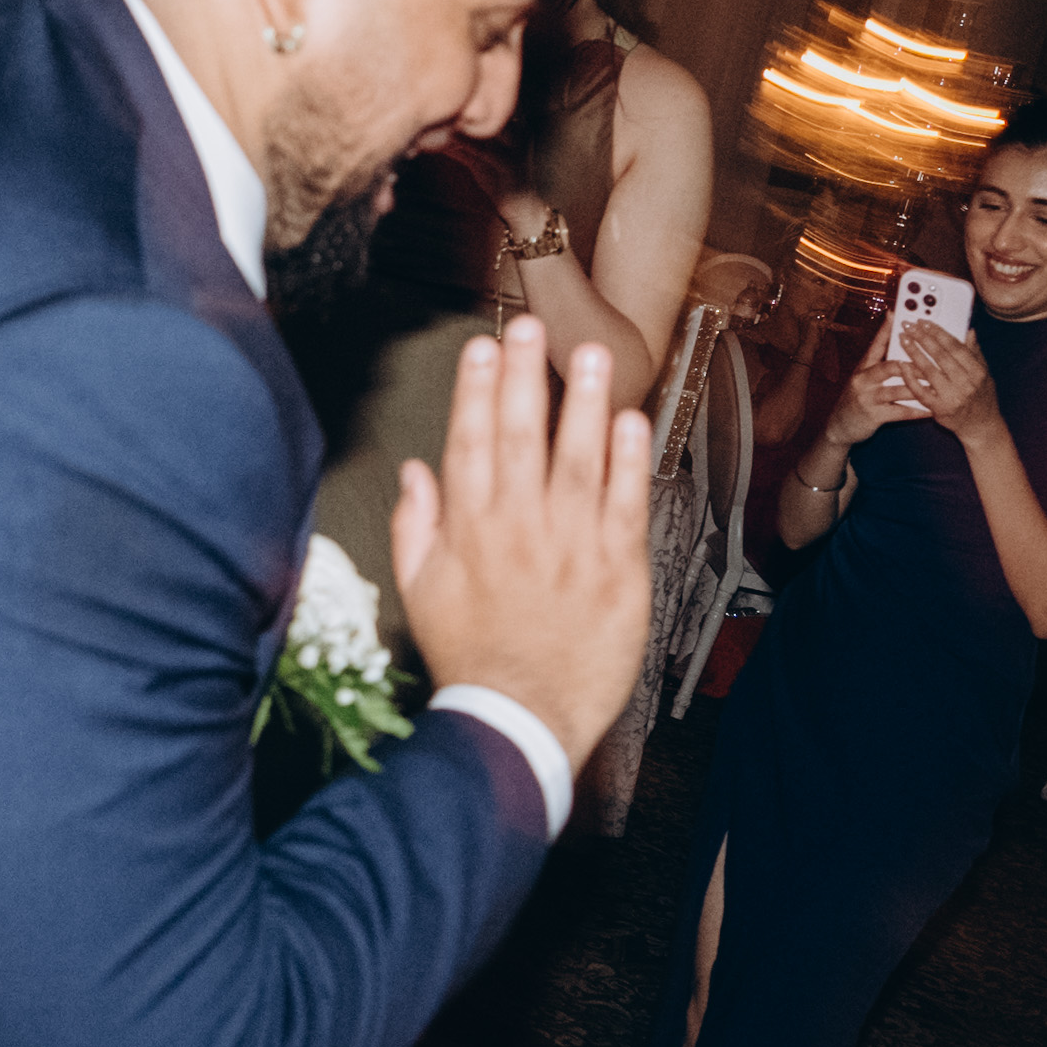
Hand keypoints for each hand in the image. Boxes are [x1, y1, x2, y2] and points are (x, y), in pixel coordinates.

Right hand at [392, 316, 653, 767]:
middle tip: (531, 327)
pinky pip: (625, 504)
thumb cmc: (471, 659)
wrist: (519, 719)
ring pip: (577, 459)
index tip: (484, 348)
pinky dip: (629, 462)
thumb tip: (415, 473)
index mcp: (470, 530)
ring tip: (590, 356)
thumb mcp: (421, 594)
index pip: (470, 443)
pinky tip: (632, 423)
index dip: (476, 389)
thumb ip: (415, 527)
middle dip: (525, 377)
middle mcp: (518, 527)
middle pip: (520, 437)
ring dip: (582, 403)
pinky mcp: (617, 570)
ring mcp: (570, 546)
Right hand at [831, 317, 972, 442]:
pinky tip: (931, 410)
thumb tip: (899, 344)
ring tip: (938, 385)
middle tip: (934, 360)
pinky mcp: (873, 416)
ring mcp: (868, 398)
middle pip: (890, 366)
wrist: (839, 426)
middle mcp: (863, 380)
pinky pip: (900, 412)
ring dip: (919, 387)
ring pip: (897, 390)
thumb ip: (879, 362)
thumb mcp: (863, 377)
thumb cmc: (858, 398)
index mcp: (863, 367)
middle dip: (914, 363)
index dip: (886, 329)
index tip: (897, 315)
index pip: (876, 344)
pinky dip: (917, 411)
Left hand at [890, 315, 1000, 442]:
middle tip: (908, 326)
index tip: (924, 322)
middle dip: (923, 338)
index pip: (956, 347)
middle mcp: (966, 383)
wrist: (981, 427)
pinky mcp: (940, 410)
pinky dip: (911, 379)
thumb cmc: (982, 397)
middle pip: (941, 356)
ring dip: (914, 353)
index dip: (939, 333)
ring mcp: (952, 397)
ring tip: (902, 339)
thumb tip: (969, 331)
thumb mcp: (984, 374)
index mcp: (977, 372)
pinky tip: (901, 366)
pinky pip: (921, 392)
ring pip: (929, 371)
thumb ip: (975, 353)